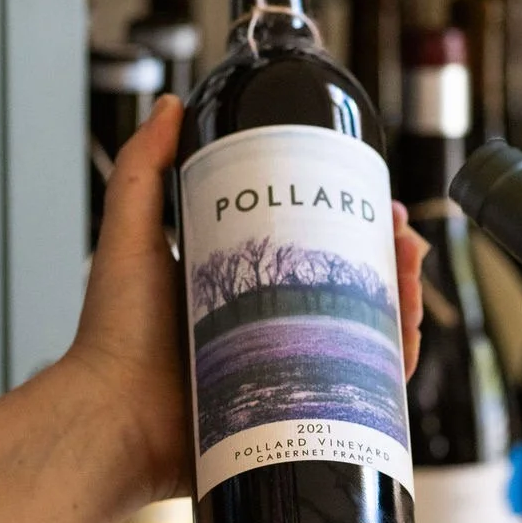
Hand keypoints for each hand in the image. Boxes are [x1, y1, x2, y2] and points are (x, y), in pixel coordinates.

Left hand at [63, 96, 429, 506]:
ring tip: (408, 273)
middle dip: (394, 257)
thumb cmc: (112, 335)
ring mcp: (292, 368)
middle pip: (356, 285)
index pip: (320, 244)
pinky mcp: (301, 410)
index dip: (359, 221)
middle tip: (403, 235)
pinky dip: (399, 361)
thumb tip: (172, 104)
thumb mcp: (129, 235)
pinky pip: (366, 389)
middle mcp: (275, 324)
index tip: (380, 199)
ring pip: (371, 332)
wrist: (111, 418)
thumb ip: (143, 169)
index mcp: (246, 283)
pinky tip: (409, 334)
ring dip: (405, 300)